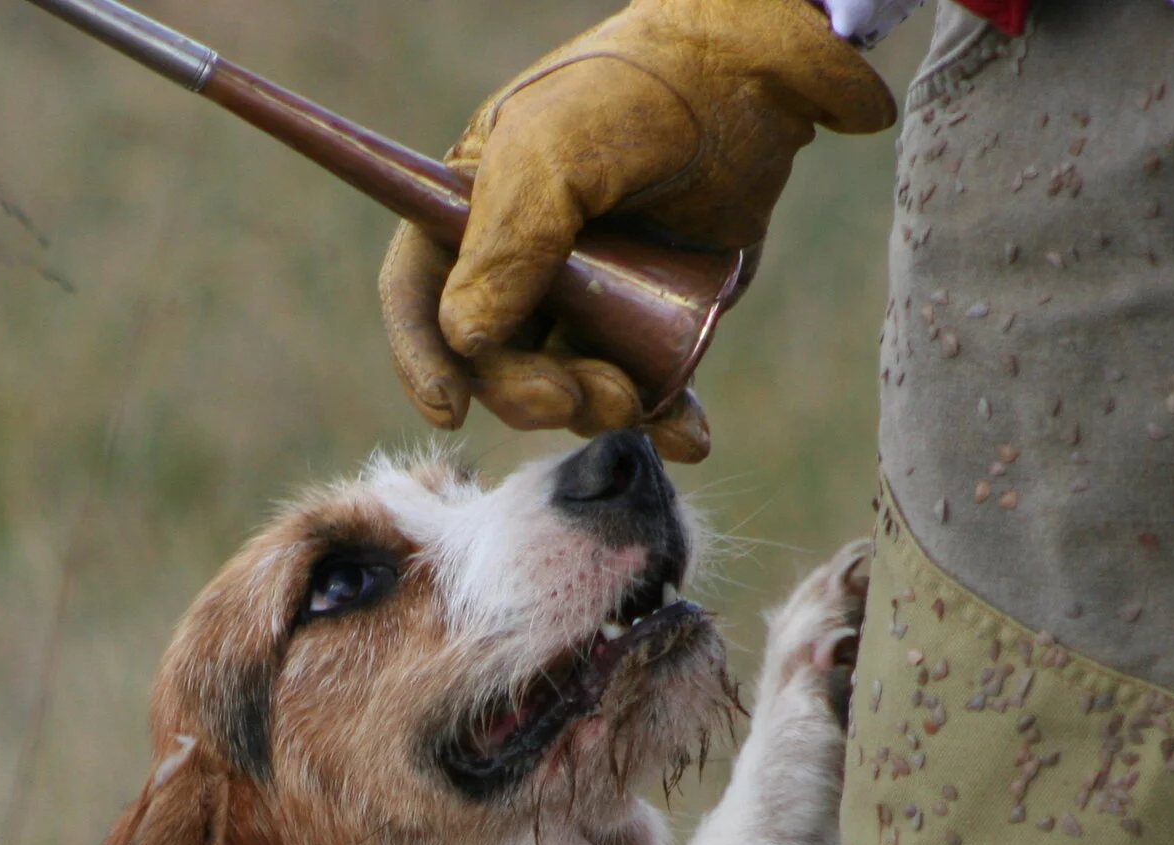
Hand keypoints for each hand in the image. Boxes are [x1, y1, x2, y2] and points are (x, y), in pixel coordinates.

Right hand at [379, 0, 893, 461]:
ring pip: (567, 387)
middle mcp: (520, 265)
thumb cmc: (639, 92)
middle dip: (529, 392)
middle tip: (577, 397)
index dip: (423, 357)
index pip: (418, 294)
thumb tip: (466, 337)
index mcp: (470, 215)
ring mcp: (588, 299)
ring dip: (594, 410)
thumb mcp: (559, 147)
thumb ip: (510, 238)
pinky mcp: (652, 323)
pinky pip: (644, 389)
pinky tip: (688, 435)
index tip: (447, 408)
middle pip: (494, 361)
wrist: (756, 81)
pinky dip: (663, 420)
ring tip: (636, 399)